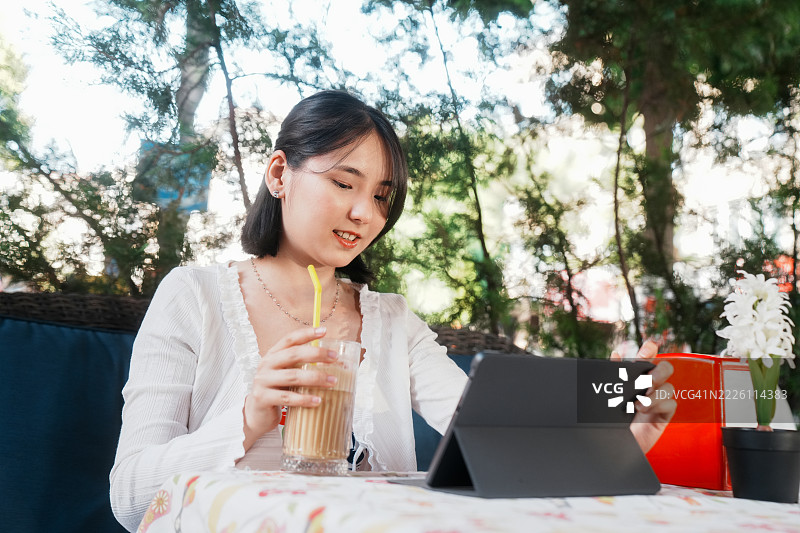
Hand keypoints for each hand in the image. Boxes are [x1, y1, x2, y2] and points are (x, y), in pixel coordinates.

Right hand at [241, 326, 337, 451]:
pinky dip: (304, 398)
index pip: (289, 339)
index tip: (324, 331)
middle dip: (316, 354)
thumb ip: (304, 366)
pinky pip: (287, 397)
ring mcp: (262, 381)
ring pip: (292, 376)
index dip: (306, 334)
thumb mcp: (287, 375)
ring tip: (333, 381)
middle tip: (335, 357)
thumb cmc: (277, 391)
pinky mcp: (263, 398)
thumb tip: (337, 364)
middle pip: (293, 354)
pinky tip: (318, 400)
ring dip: (316, 378)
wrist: (257, 415)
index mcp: (273, 355)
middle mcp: (266, 364)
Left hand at [610, 340, 675, 452]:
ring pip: (670, 387)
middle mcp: (649, 385)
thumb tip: (616, 354)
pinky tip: (644, 410)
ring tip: (639, 402)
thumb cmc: (611, 417)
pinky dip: (658, 405)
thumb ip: (614, 374)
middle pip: (666, 368)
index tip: (647, 350)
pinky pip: (671, 404)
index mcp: (636, 376)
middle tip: (647, 381)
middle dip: (659, 371)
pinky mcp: (663, 415)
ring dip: (655, 393)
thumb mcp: (610, 393)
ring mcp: (658, 400)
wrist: (612, 442)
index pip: (648, 356)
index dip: (650, 350)